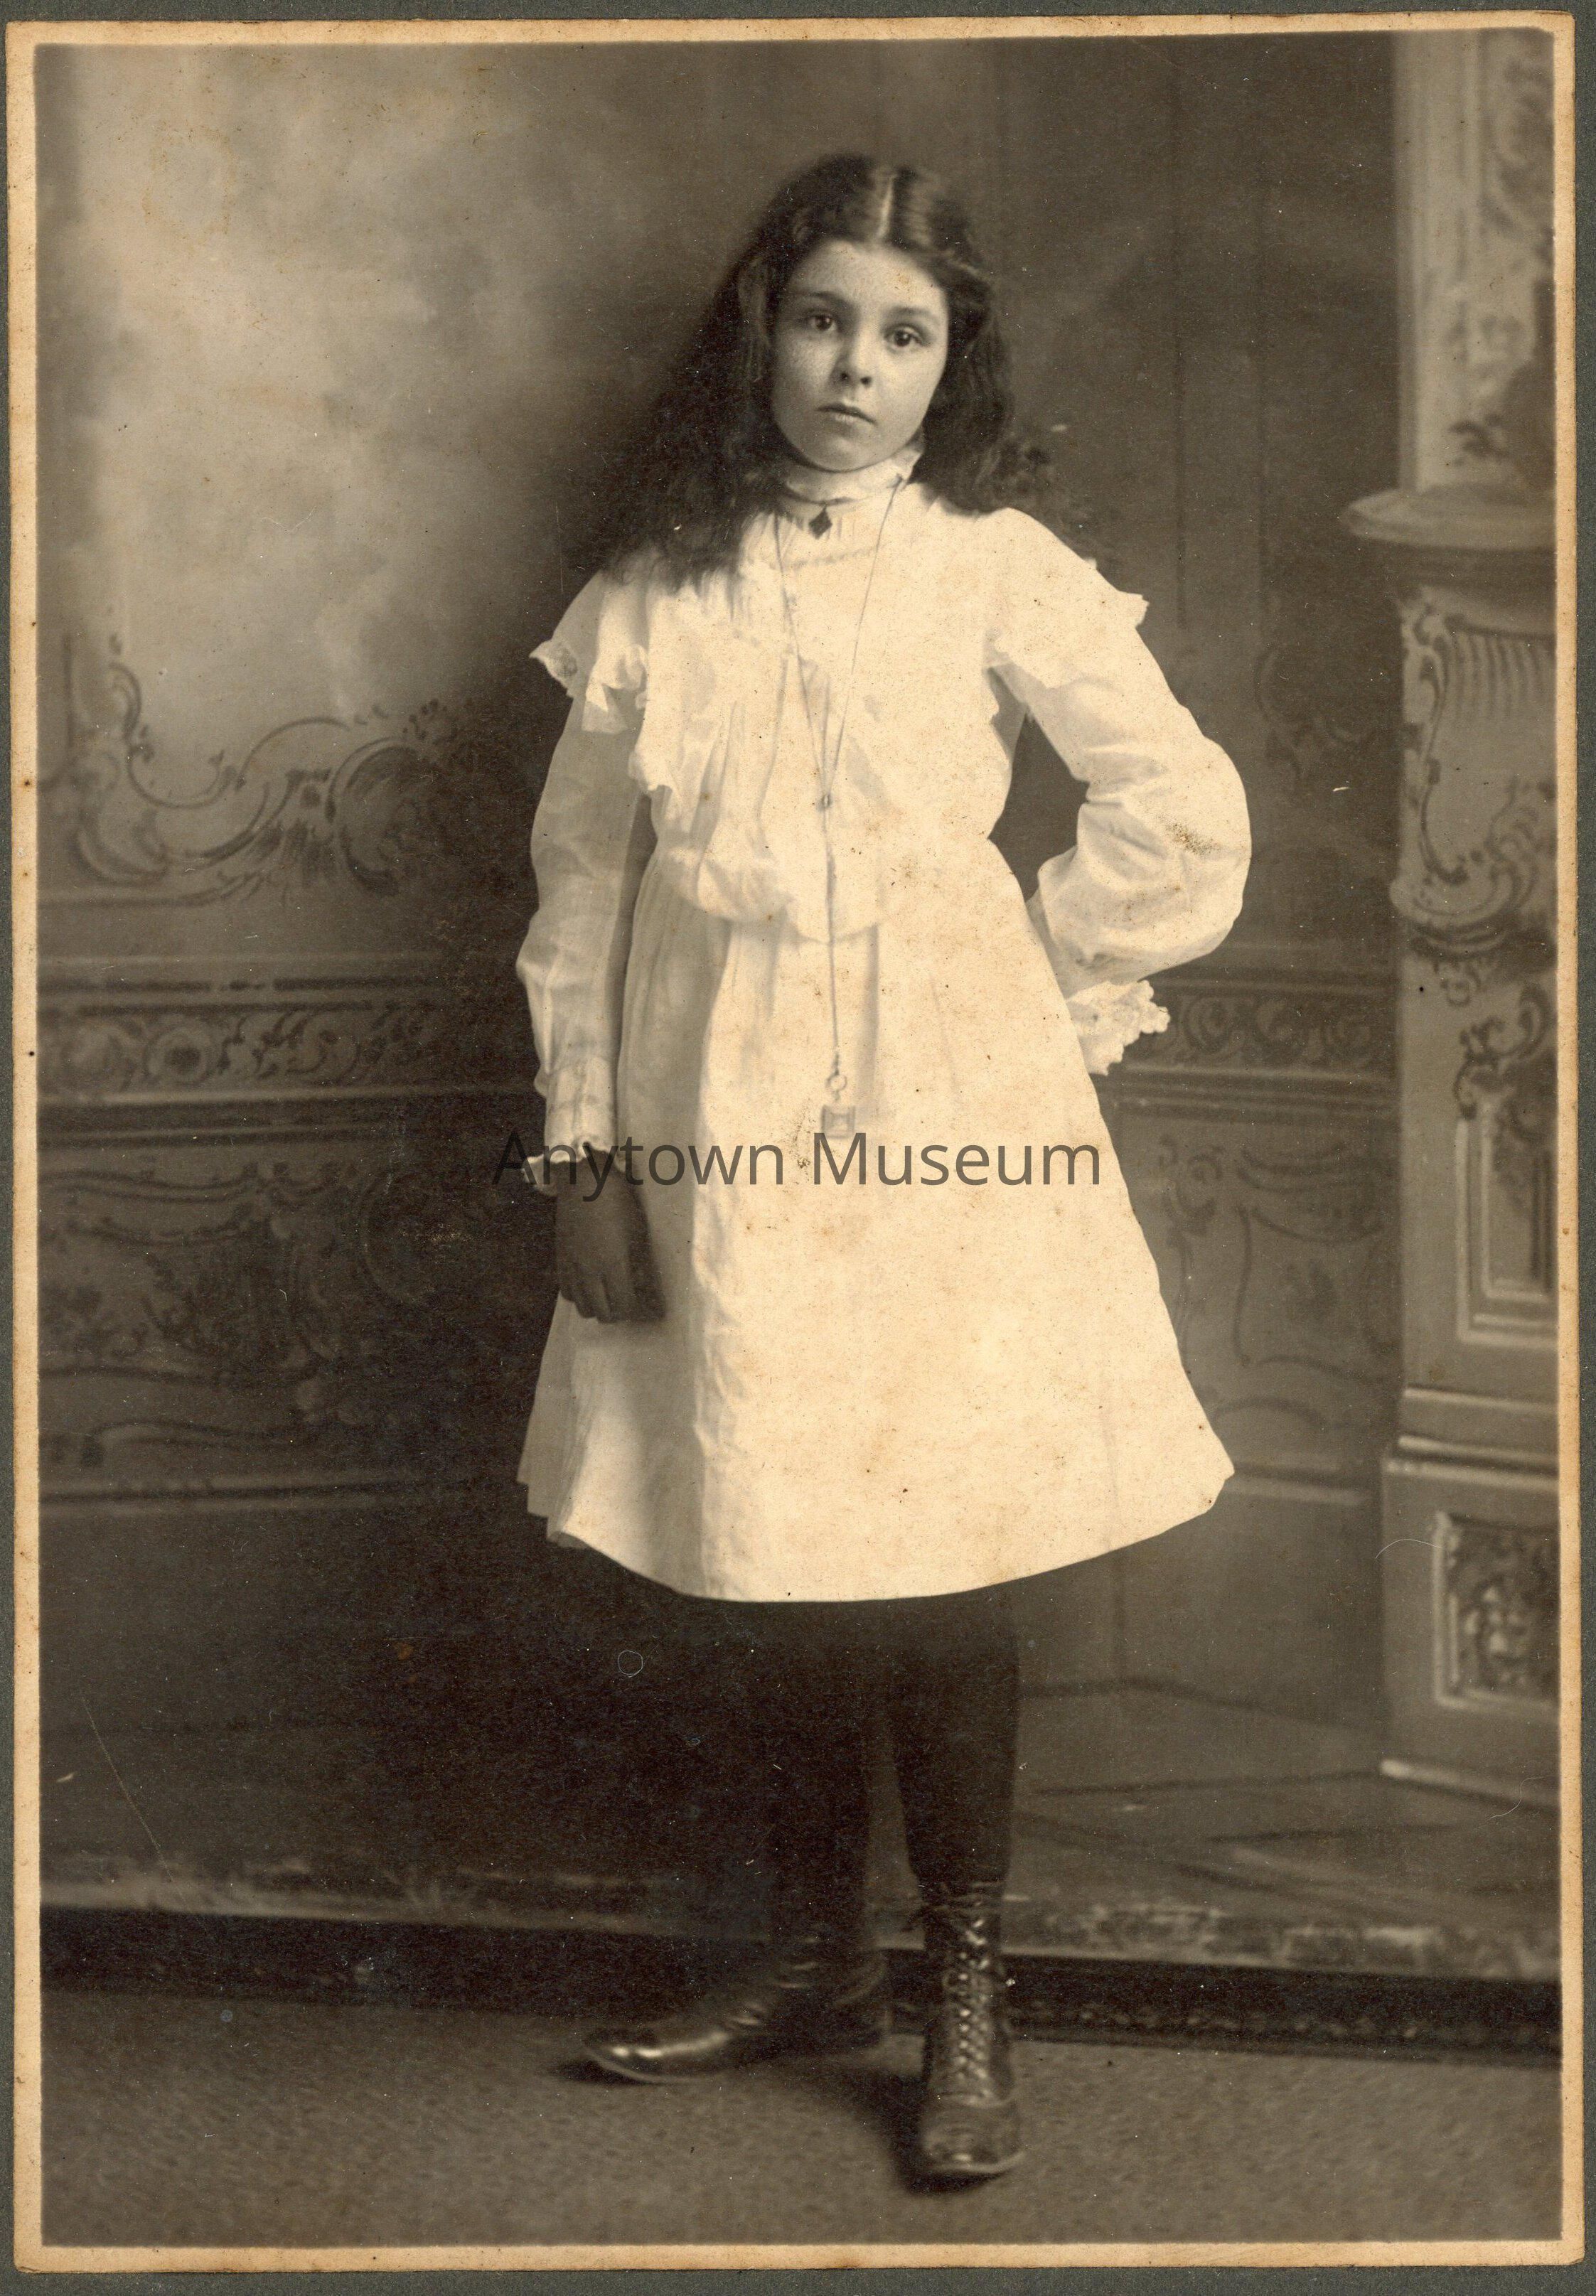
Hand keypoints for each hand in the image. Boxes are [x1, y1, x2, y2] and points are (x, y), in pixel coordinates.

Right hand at [554, 1179, 663, 1322]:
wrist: (584, 1181)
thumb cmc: (618, 1203)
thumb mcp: (637, 1232)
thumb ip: (640, 1264)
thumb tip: (645, 1287)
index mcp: (613, 1265)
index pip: (624, 1306)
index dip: (638, 1312)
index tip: (648, 1308)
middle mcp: (589, 1272)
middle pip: (603, 1314)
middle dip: (619, 1314)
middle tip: (630, 1302)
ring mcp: (571, 1268)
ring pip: (582, 1308)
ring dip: (598, 1308)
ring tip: (609, 1296)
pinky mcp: (560, 1260)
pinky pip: (566, 1293)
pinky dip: (579, 1297)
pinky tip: (589, 1286)